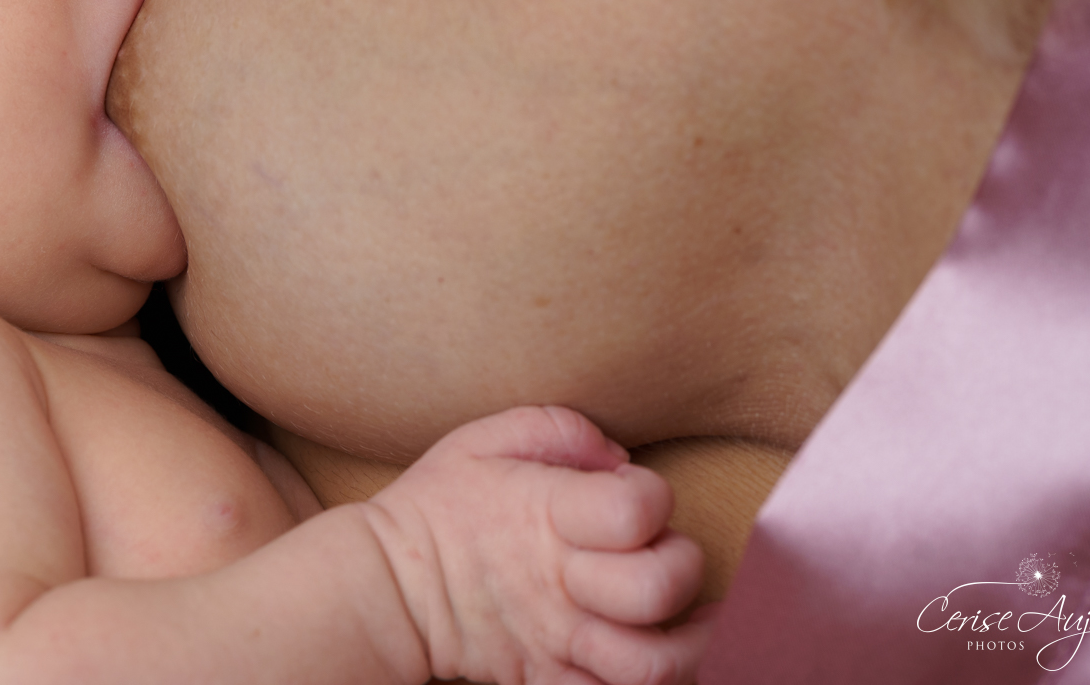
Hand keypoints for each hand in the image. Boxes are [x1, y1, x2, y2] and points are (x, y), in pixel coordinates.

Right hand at [361, 406, 710, 684]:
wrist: (388, 586)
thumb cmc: (441, 504)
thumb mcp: (483, 439)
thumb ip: (558, 429)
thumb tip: (619, 457)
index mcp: (546, 514)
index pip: (636, 509)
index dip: (652, 495)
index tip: (635, 492)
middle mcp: (560, 583)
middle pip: (657, 589)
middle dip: (683, 567)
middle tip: (668, 553)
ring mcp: (557, 640)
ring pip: (654, 667)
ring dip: (696, 645)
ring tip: (700, 622)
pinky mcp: (550, 680)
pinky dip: (652, 684)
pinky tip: (659, 654)